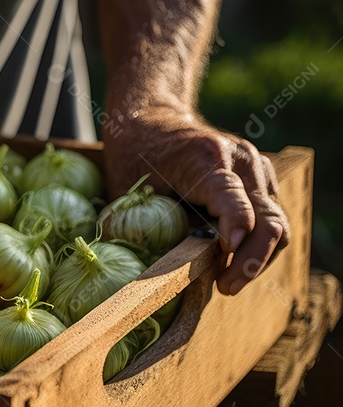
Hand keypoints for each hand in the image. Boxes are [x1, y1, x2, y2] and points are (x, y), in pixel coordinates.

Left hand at [103, 106, 289, 295]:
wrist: (151, 119)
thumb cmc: (133, 156)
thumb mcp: (129, 192)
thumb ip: (149, 227)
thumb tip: (160, 275)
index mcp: (205, 158)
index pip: (234, 198)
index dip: (237, 231)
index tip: (227, 257)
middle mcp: (241, 159)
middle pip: (268, 218)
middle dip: (252, 261)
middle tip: (226, 288)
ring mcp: (256, 166)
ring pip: (277, 222)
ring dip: (258, 258)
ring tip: (228, 281)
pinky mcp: (261, 178)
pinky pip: (271, 217)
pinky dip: (257, 243)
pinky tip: (231, 259)